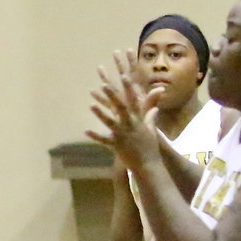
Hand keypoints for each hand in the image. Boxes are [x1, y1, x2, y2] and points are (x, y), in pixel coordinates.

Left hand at [88, 50, 162, 172]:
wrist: (149, 164)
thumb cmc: (150, 146)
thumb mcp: (151, 129)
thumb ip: (150, 117)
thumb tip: (154, 108)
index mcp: (139, 119)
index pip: (134, 100)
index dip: (129, 88)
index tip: (124, 76)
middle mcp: (130, 124)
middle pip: (121, 107)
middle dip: (112, 95)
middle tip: (104, 84)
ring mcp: (122, 135)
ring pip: (110, 122)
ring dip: (100, 113)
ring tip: (91, 105)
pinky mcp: (116, 145)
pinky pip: (104, 140)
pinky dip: (95, 136)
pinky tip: (86, 131)